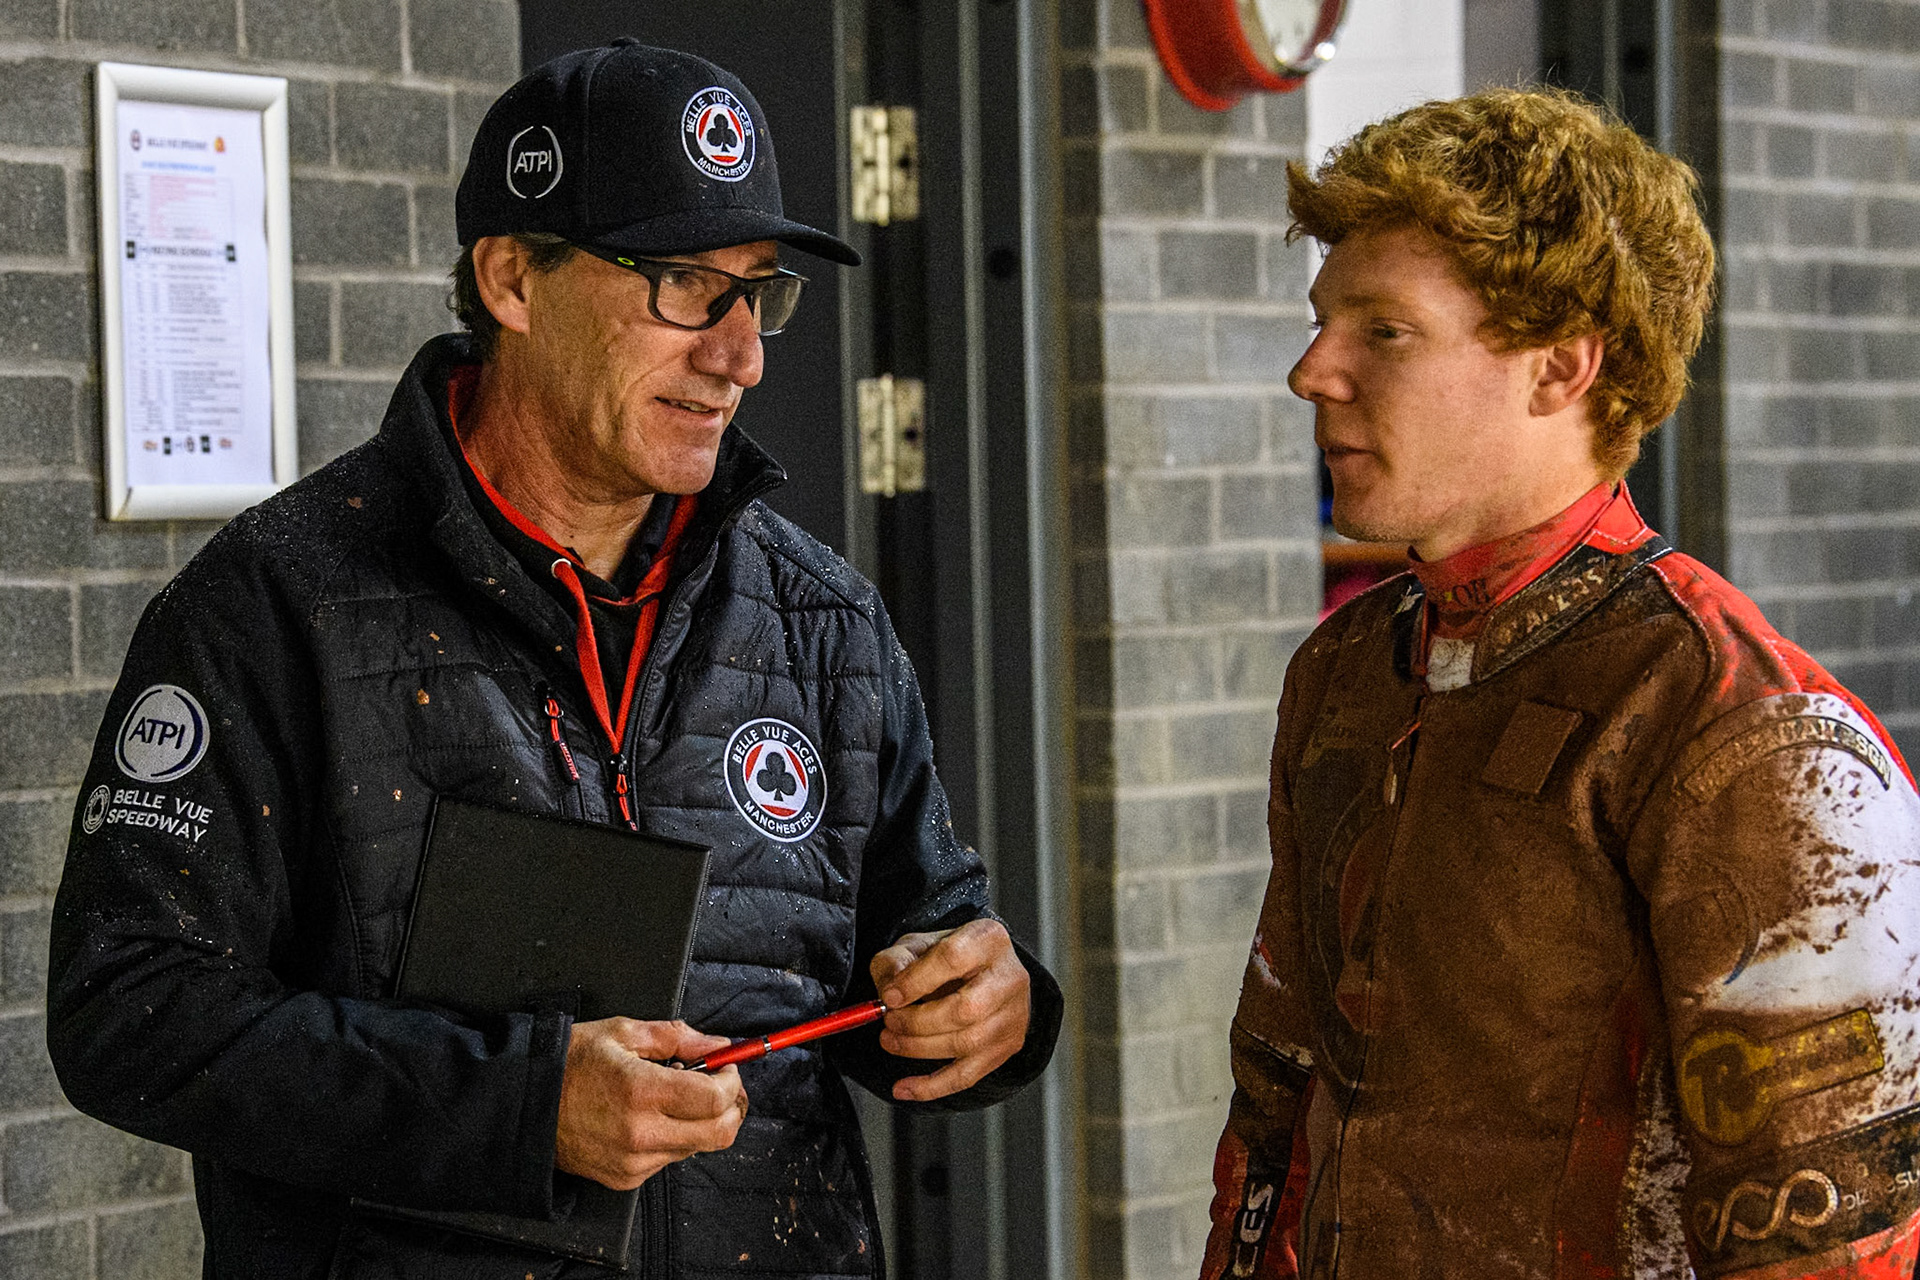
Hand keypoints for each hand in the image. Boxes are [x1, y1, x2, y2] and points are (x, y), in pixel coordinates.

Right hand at [554, 1018, 746, 1189]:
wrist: (524, 1106)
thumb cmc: (567, 1065)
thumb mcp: (622, 1032)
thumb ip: (676, 1037)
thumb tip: (715, 1044)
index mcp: (641, 1091)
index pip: (715, 1099)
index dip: (731, 1080)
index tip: (726, 1067)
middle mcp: (640, 1133)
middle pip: (719, 1133)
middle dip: (730, 1107)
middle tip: (721, 1085)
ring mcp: (633, 1161)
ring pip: (697, 1147)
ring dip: (699, 1122)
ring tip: (673, 1097)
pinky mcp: (625, 1178)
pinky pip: (669, 1159)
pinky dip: (673, 1138)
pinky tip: (651, 1117)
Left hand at [870, 918, 1030, 1101]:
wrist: (983, 972)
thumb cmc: (950, 957)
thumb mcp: (917, 945)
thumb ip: (896, 961)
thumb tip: (890, 991)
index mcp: (987, 940)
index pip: (953, 959)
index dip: (916, 981)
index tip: (889, 996)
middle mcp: (1009, 977)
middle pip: (965, 1009)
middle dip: (917, 1021)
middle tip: (889, 1021)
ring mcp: (1013, 1015)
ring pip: (966, 1043)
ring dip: (918, 1048)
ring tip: (891, 1040)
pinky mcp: (1007, 1046)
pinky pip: (968, 1075)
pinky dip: (931, 1086)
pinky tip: (904, 1087)